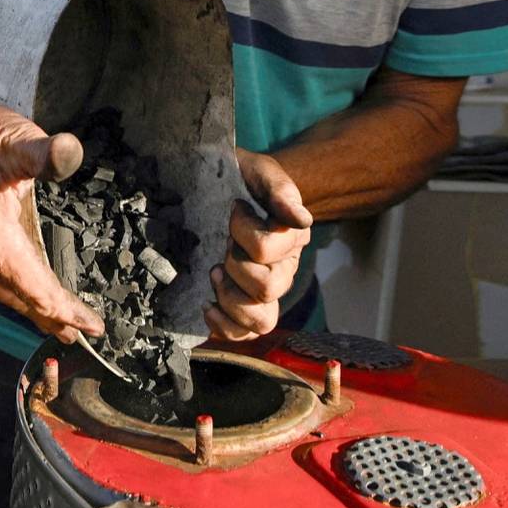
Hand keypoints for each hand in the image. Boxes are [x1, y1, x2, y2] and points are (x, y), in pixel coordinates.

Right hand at [0, 86, 104, 343]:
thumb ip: (46, 154)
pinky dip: (3, 287)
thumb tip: (71, 153)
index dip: (69, 313)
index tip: (94, 327)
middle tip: (77, 334)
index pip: (40, 293)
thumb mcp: (11, 139)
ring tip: (50, 317)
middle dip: (51, 318)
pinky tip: (9, 281)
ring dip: (26, 304)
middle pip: (19, 301)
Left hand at [205, 149, 311, 340]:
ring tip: (214, 272)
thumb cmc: (241, 178)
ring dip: (230, 298)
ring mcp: (263, 293)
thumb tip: (300, 218)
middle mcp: (283, 270)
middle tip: (224, 245)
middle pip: (267, 289)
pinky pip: (241, 335)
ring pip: (261, 321)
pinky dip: (223, 325)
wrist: (219, 185)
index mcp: (292, 238)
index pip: (267, 250)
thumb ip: (280, 190)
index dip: (242, 230)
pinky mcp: (241, 308)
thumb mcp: (260, 172)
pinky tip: (207, 305)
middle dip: (236, 265)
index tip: (234, 207)